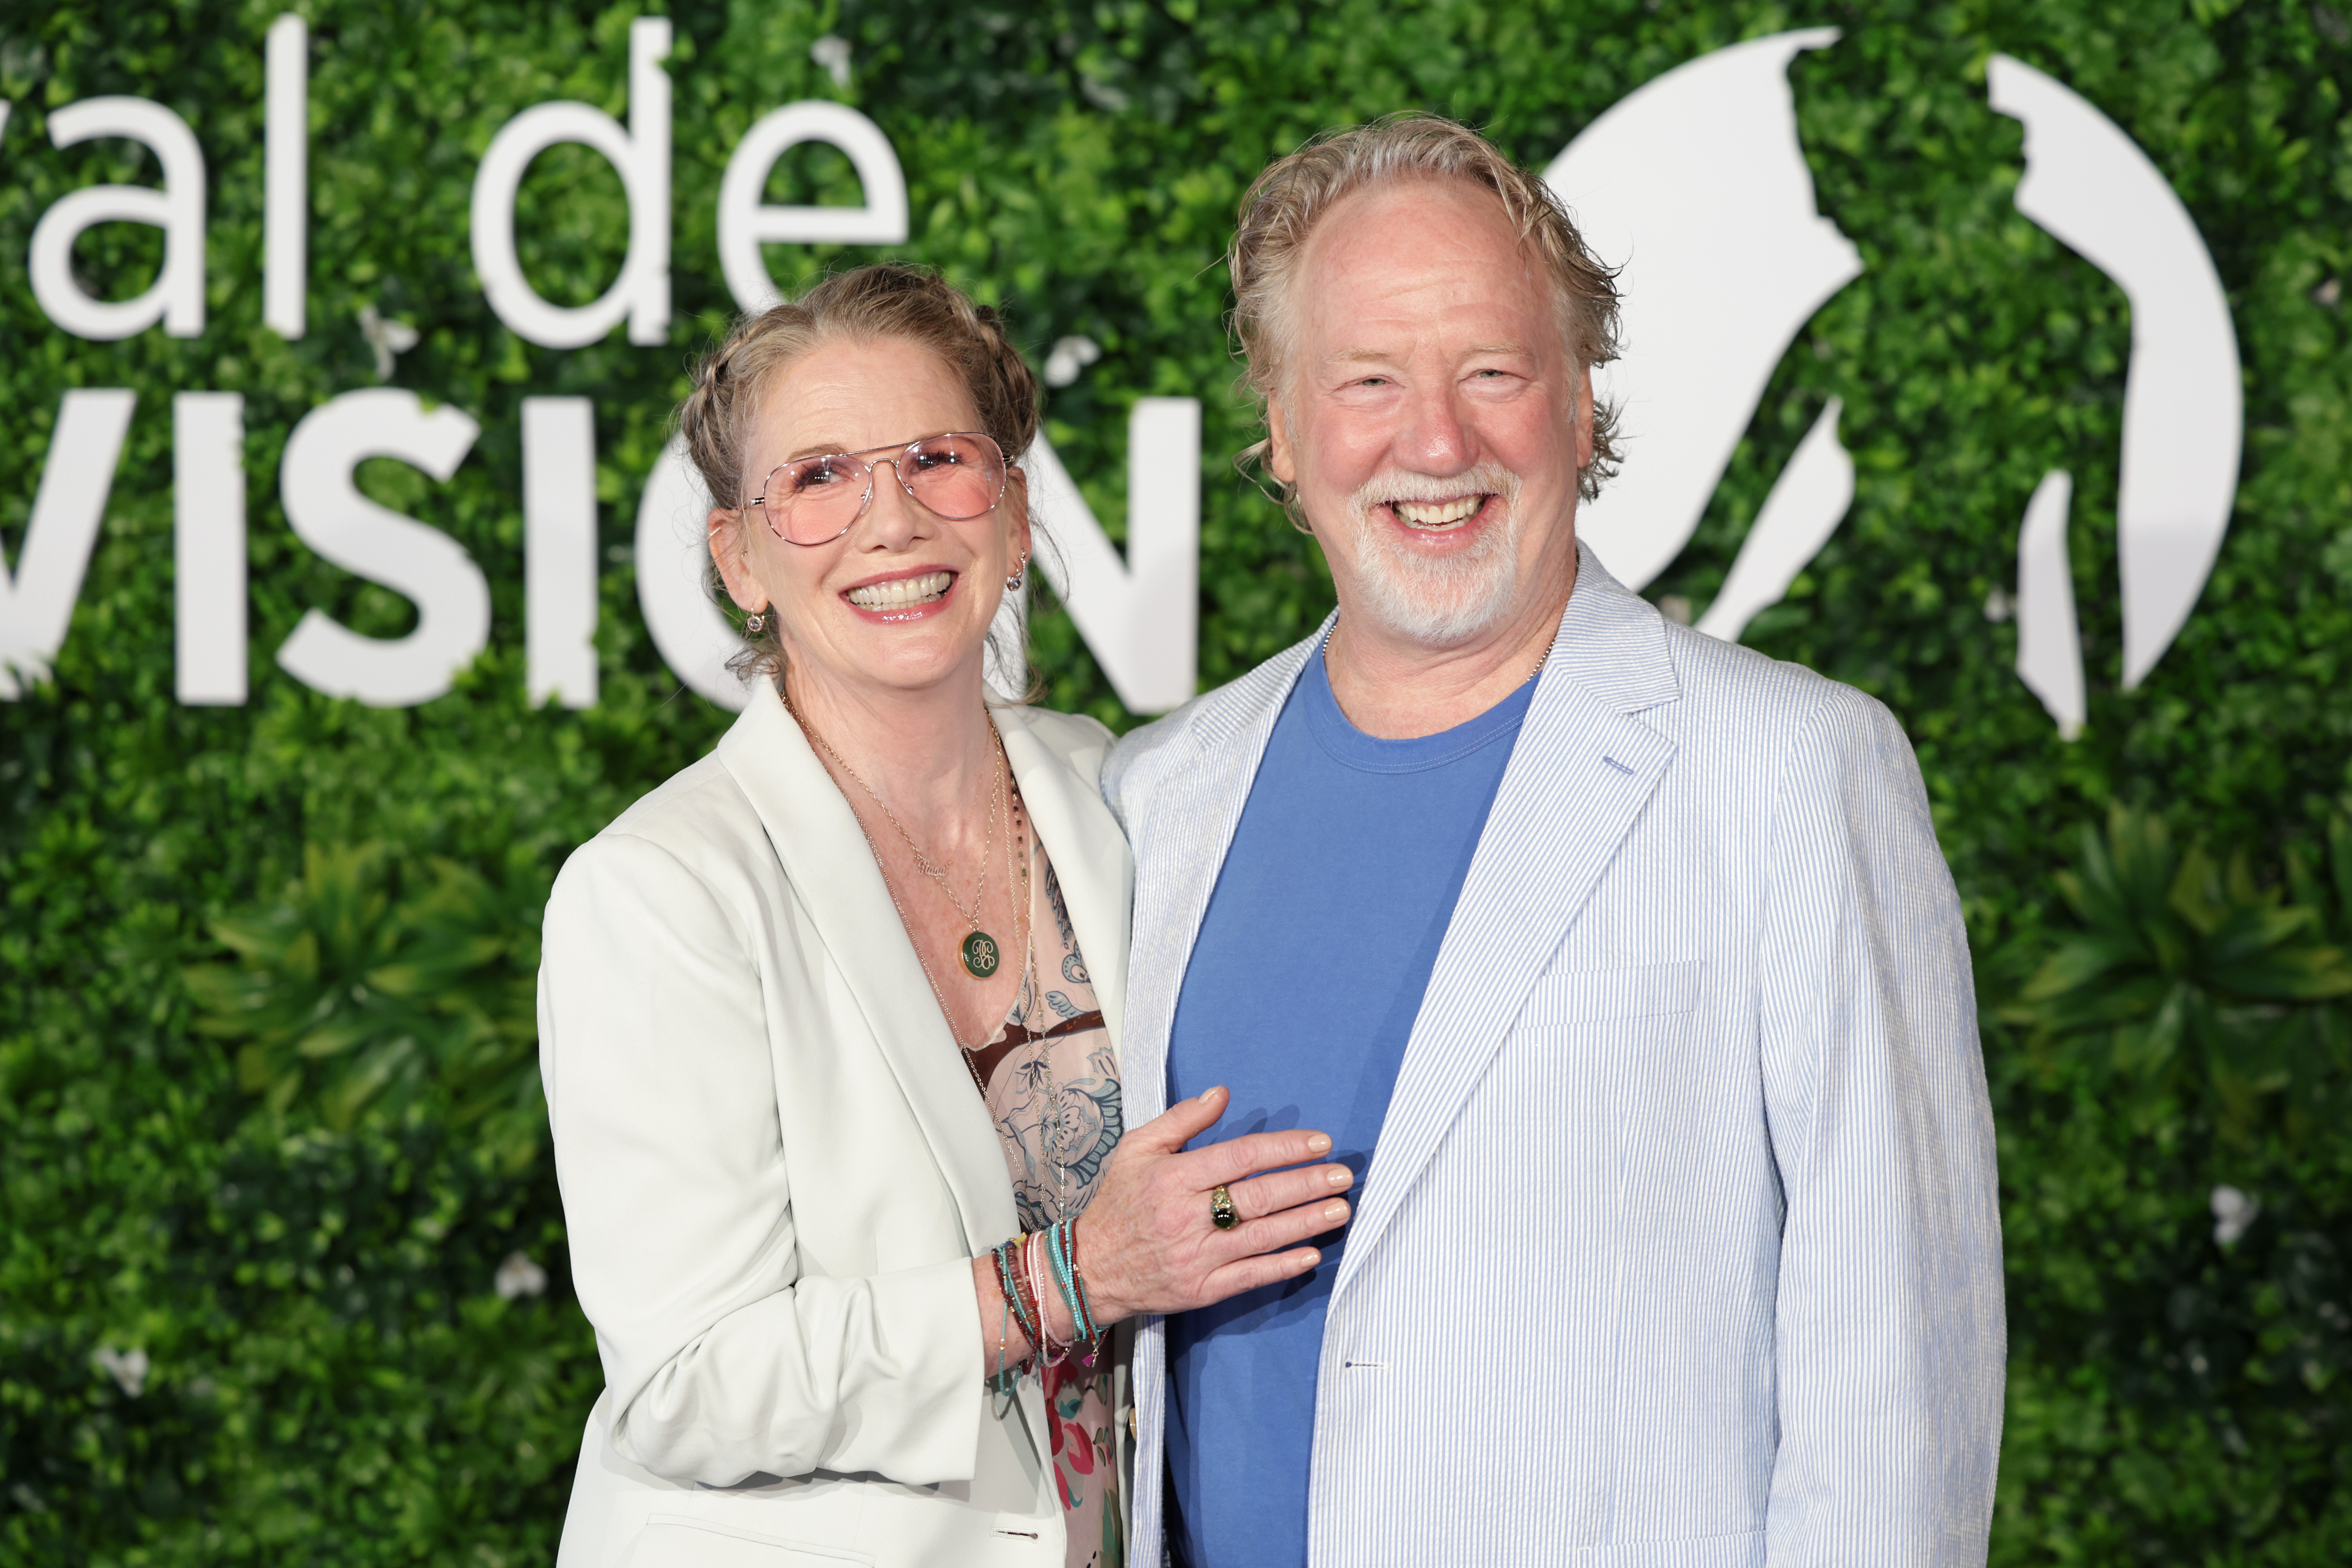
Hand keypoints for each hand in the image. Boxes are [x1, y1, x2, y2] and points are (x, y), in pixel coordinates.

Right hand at [1072, 1086, 1352, 1326]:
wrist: (1089, 1268)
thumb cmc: (1117, 1203)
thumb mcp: (1137, 1148)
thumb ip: (1182, 1119)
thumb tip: (1221, 1093)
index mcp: (1173, 1178)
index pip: (1241, 1156)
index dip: (1285, 1148)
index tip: (1320, 1142)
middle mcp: (1186, 1217)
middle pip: (1258, 1197)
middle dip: (1306, 1185)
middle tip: (1343, 1175)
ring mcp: (1195, 1256)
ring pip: (1261, 1237)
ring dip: (1305, 1223)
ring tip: (1339, 1210)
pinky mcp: (1201, 1289)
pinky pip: (1249, 1277)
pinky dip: (1282, 1267)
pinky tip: (1310, 1255)